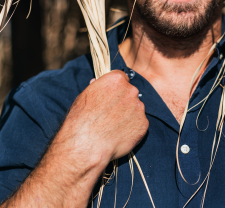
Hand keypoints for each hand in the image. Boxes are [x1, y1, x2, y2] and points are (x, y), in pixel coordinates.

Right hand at [1, 70, 147, 207]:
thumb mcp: (84, 96)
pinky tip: (120, 134)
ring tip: (114, 127)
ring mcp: (139, 107)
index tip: (111, 97)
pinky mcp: (143, 124)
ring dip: (129, 114)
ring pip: (136, 108)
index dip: (116, 88)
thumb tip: (97, 82)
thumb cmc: (81, 120)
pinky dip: (133, 128)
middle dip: (123, 101)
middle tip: (111, 114)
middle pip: (130, 92)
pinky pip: (139, 123)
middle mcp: (131, 90)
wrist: (86, 145)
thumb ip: (97, 87)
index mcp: (116, 79)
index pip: (122, 78)